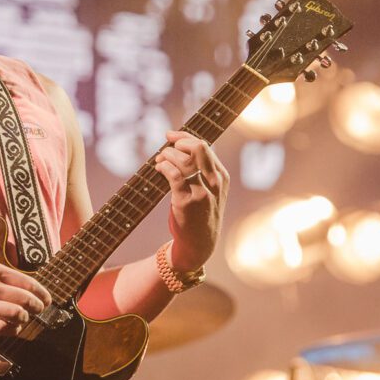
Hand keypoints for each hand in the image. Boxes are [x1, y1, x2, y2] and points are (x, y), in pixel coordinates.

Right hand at [0, 263, 52, 334]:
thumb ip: (4, 280)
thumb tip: (32, 291)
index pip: (28, 282)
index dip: (42, 294)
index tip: (47, 301)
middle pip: (25, 299)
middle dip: (37, 308)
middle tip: (38, 312)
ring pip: (16, 314)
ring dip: (25, 319)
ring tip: (23, 320)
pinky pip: (2, 328)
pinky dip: (12, 330)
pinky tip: (12, 328)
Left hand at [153, 130, 228, 270]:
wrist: (200, 243)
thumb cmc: (201, 213)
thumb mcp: (210, 189)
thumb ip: (202, 170)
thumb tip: (181, 145)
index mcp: (221, 176)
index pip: (204, 146)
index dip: (184, 136)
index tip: (170, 136)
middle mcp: (215, 182)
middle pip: (199, 147)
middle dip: (178, 143)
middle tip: (166, 149)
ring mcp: (202, 192)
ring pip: (184, 161)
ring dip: (167, 156)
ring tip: (159, 161)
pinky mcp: (186, 202)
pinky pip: (174, 175)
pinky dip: (163, 167)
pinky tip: (158, 169)